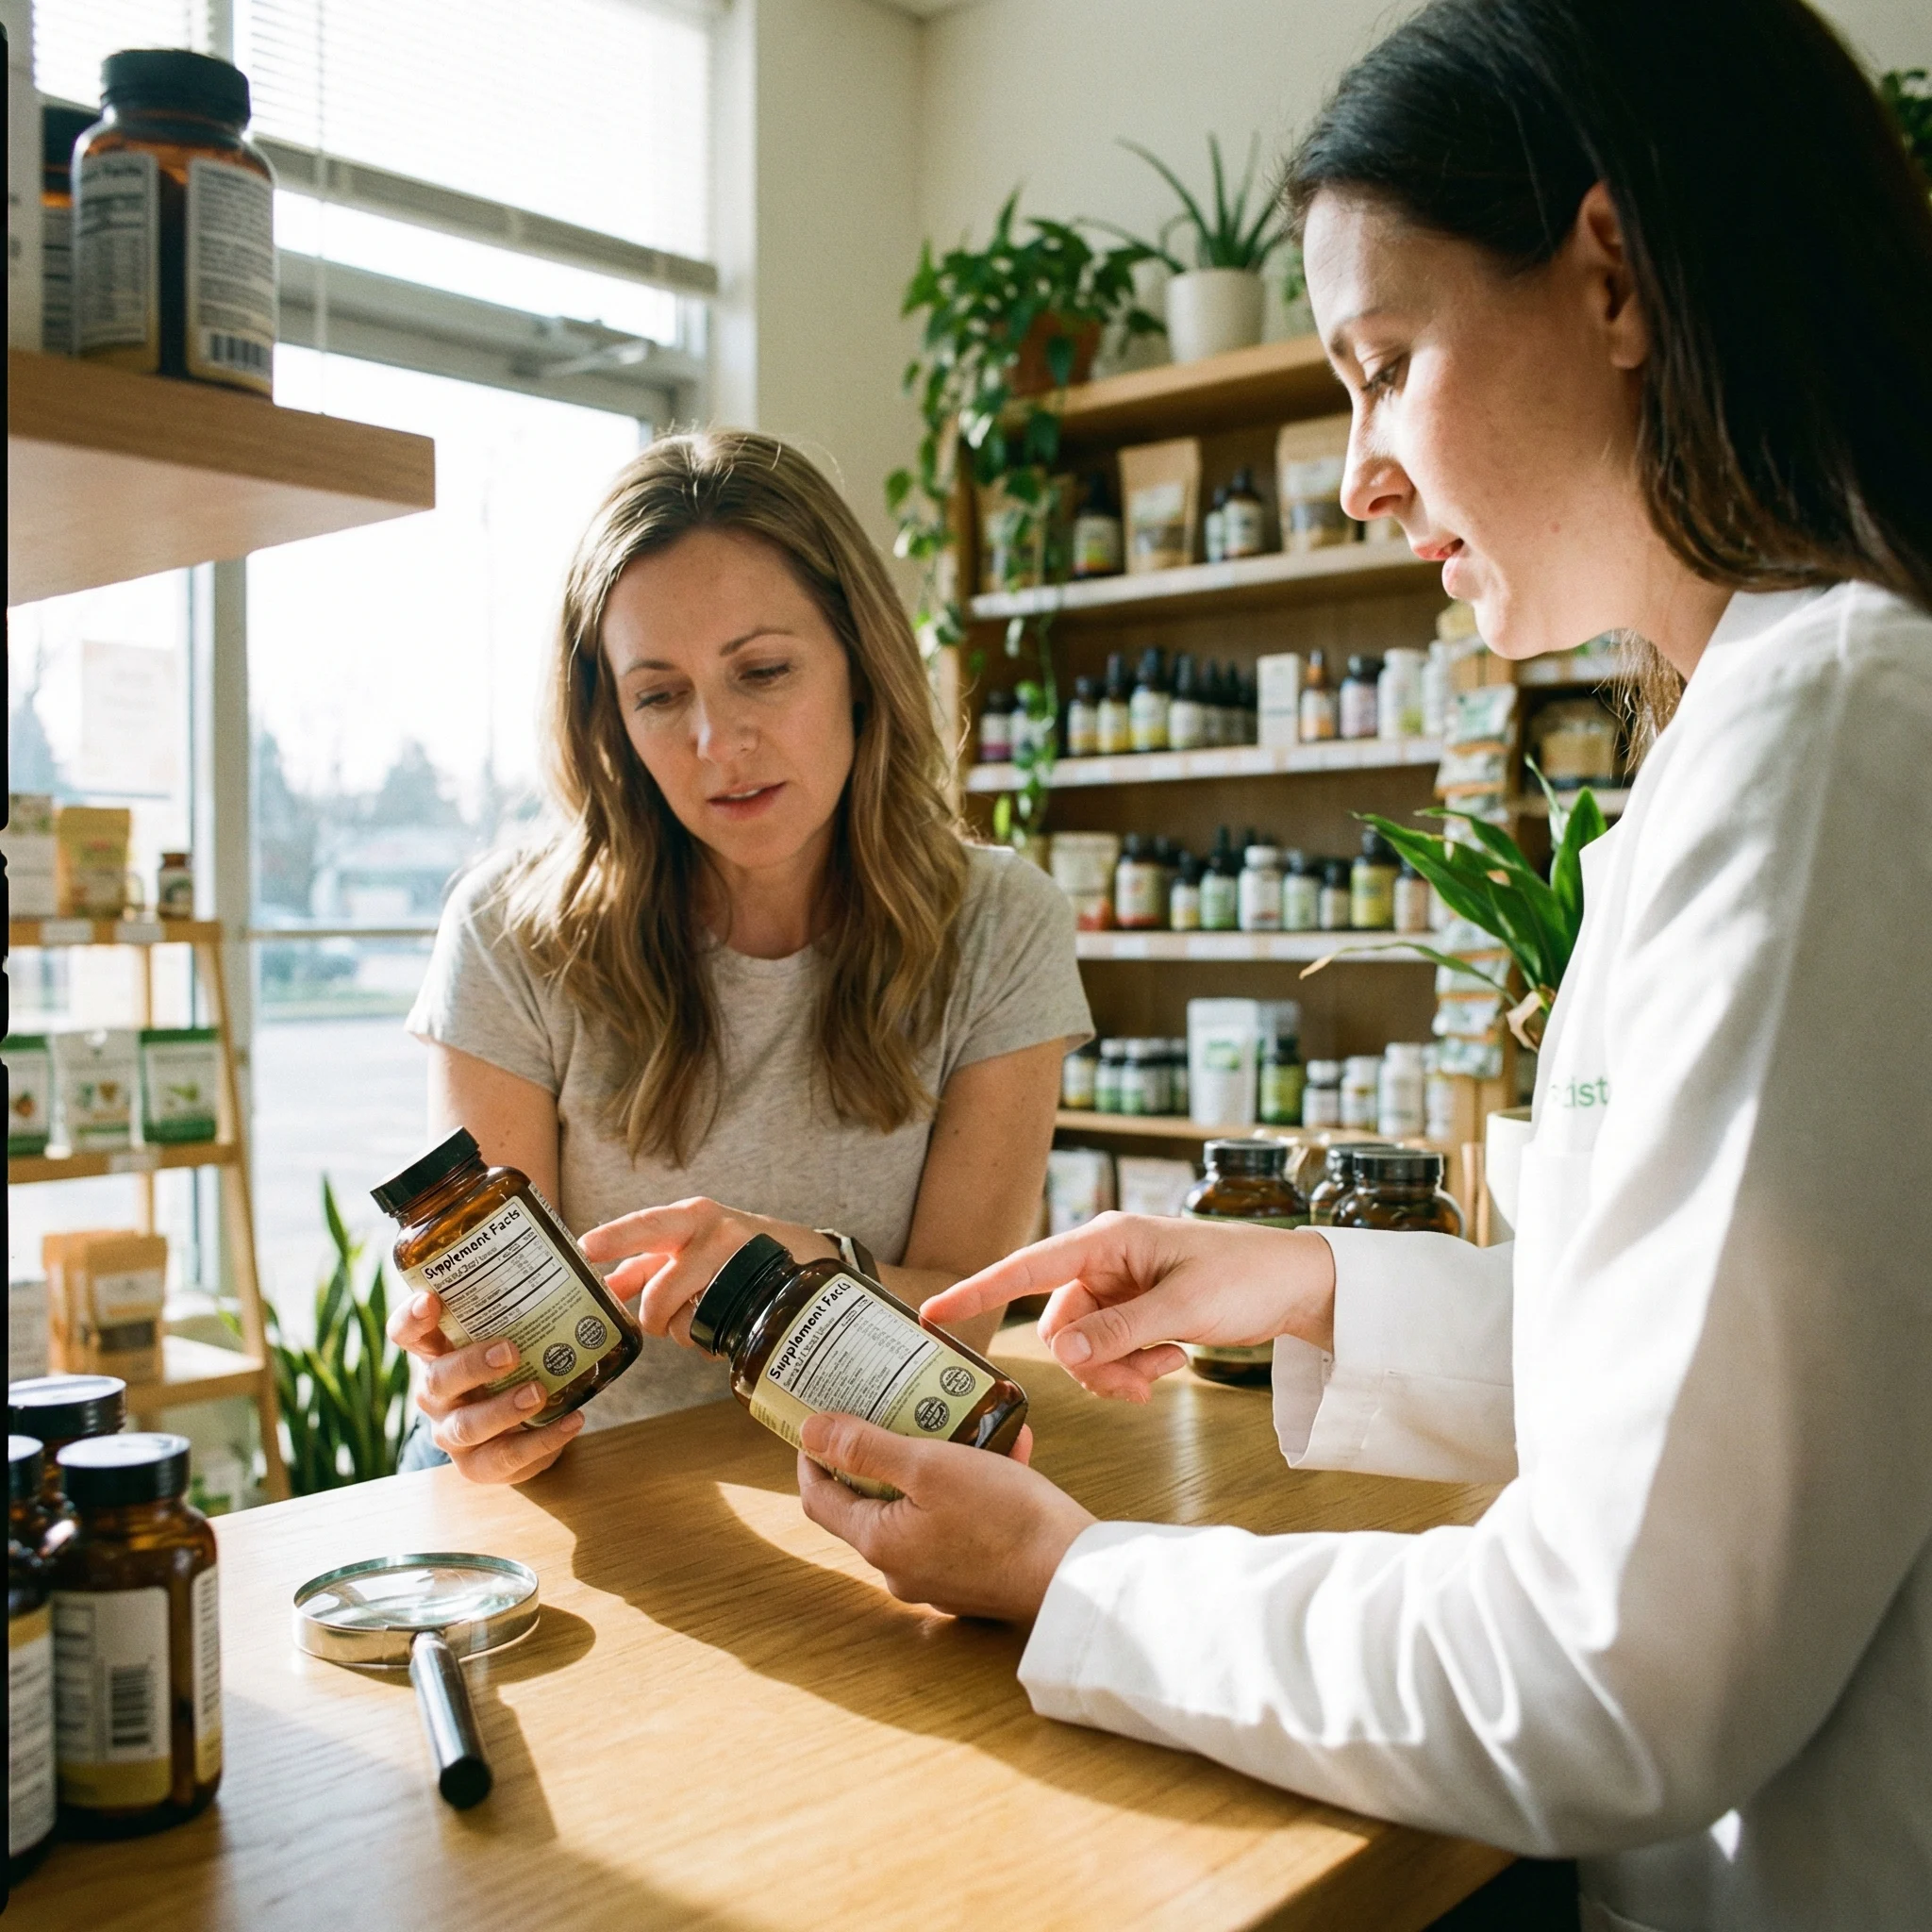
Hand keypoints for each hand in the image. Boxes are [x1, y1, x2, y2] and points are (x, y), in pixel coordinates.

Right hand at [387, 1289, 584, 1483]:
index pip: (406, 1333)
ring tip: (539, 1391)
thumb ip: (530, 1298)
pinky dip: (541, 1441)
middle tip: (509, 1351)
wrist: (516, 1423)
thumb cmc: (511, 1360)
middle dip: (471, 1366)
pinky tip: (572, 1420)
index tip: (431, 1300)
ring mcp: (453, 1432)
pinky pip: (505, 1459)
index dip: (412, 1318)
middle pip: (437, 1381)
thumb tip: (588, 1252)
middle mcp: (436, 1393)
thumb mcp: (509, 1328)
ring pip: (465, 1427)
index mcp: (436, 1351)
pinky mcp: (479, 1465)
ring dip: (503, 1409)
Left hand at [579, 1198, 833, 1346]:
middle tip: (656, 1320)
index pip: (647, 1226)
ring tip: (697, 1315)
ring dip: (681, 1330)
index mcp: (690, 1217)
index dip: (616, 1237)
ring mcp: (740, 1267)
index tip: (586, 1247)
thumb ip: (644, 1264)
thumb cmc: (729, 1248)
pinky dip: (706, 1339)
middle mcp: (716, 1235)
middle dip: (653, 1316)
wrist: (799, 1254)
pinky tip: (719, 1323)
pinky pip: (712, 1335)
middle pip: (661, 1289)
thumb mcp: (687, 1244)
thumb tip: (606, 1289)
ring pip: (685, 1320)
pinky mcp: (759, 1299)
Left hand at [796, 1416, 1094, 1621]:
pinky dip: (974, 1485)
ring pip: (921, 1506)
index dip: (813, 1456)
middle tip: (894, 1408)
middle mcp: (901, 1569)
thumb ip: (867, 1447)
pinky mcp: (975, 1575)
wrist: (1076, 1573)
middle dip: (882, 1451)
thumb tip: (810, 1431)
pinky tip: (1006, 1450)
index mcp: (880, 1543)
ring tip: (962, 1421)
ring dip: (936, 1462)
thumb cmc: (1005, 1518)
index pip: (820, 1497)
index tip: (820, 1420)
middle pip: (871, 1500)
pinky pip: (960, 1521)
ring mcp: (939, 1576)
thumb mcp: (930, 1465)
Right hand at [921, 1212, 1336, 1401]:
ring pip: (1083, 1347)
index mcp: (1107, 1240)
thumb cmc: (1246, 1276)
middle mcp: (1105, 1260)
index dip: (976, 1291)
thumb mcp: (1183, 1308)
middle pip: (1059, 1326)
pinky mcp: (1135, 1311)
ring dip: (1118, 1370)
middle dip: (1092, 1363)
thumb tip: (1061, 1355)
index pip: (1026, 1267)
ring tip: (1165, 1367)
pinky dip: (1134, 1367)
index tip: (932, 1315)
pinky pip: (1109, 1352)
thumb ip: (1119, 1333)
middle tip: (1139, 1383)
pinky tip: (1173, 1361)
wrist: (1297, 1285)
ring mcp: (1120, 1288)